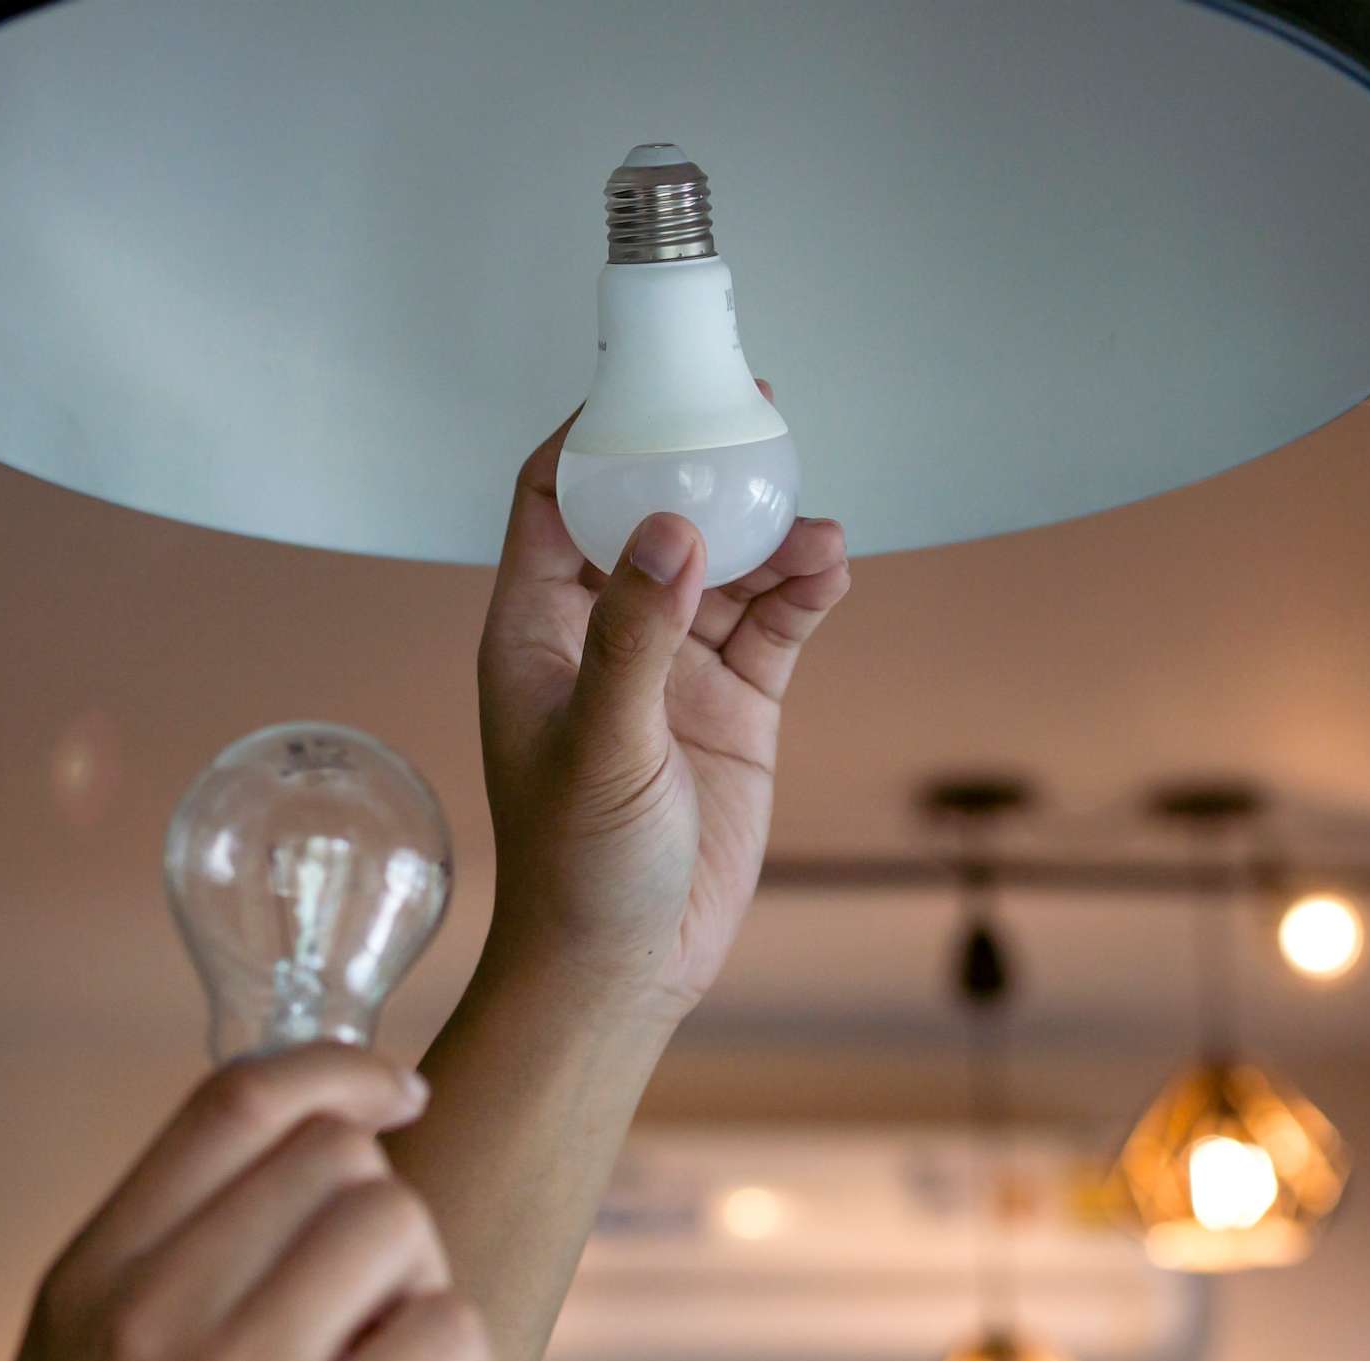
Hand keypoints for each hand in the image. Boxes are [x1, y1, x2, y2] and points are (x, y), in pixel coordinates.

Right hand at [0, 1046, 494, 1360]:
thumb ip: (159, 1271)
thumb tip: (294, 1166)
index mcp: (86, 1286)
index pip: (231, 1106)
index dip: (336, 1071)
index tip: (396, 1087)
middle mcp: (151, 1316)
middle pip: (336, 1158)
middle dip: (381, 1220)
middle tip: (368, 1319)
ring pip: (399, 1225)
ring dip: (419, 1295)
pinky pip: (449, 1334)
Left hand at [476, 397, 852, 1019]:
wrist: (627, 967)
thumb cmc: (576, 867)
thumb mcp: (601, 743)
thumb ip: (635, 633)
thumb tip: (669, 527)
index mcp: (537, 629)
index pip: (553, 500)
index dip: (592, 436)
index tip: (646, 384)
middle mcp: (604, 634)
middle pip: (651, 515)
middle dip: (699, 465)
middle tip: (753, 415)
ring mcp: (673, 668)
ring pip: (727, 566)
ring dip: (770, 537)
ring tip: (816, 527)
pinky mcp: (734, 705)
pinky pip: (775, 623)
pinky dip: (804, 591)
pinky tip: (832, 568)